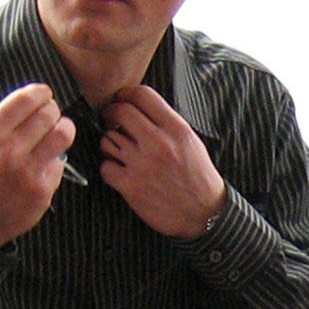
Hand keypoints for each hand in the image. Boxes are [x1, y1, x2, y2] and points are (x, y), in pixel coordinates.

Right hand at [0, 84, 76, 248]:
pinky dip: (54, 159)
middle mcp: (10, 151)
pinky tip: (43, 163)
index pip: (25, 100)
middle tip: (50, 113)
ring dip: (63, 128)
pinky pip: (59, 164)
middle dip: (52, 109)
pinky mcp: (42, 190)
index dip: (40, 92)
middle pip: (48, 114)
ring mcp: (28, 171)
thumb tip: (18, 106)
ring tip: (57, 130)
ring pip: (63, 135)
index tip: (44, 94)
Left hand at [97, 85, 228, 239]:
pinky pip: (106, 167)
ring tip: (121, 152)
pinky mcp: (130, 186)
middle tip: (111, 121)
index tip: (121, 100)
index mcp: (176, 129)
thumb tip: (138, 107)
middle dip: (111, 114)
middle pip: (120, 112)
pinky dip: (110, 169)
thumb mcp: (190, 141)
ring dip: (110, 144)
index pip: (142, 95)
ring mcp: (142, 165)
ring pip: (108, 139)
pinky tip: (121, 172)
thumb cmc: (197, 177)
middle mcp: (158, 143)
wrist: (203, 214)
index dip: (126, 94)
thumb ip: (166, 123)